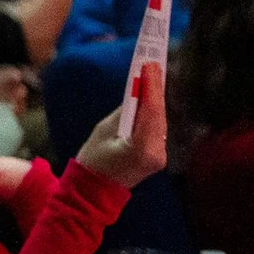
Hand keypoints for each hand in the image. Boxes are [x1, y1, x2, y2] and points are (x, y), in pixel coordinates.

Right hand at [75, 61, 168, 190]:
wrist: (94, 190)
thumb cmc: (93, 160)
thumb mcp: (104, 130)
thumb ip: (125, 112)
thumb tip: (139, 90)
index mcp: (141, 150)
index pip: (151, 112)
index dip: (152, 86)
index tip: (150, 64)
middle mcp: (156, 154)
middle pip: (159, 115)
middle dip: (156, 89)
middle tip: (153, 63)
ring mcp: (160, 157)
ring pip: (160, 120)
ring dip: (156, 98)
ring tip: (153, 74)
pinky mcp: (158, 156)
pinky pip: (157, 128)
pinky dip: (154, 111)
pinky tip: (152, 96)